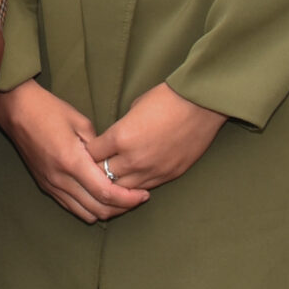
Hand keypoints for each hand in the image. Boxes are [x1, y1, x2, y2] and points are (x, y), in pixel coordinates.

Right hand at [0, 80, 147, 224]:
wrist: (16, 110)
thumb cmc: (49, 110)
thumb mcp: (80, 121)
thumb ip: (99, 147)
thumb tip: (112, 163)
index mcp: (72, 161)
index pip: (105, 193)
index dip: (128, 199)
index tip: (143, 195)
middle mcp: (61, 179)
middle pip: (98, 209)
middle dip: (122, 208)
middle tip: (137, 197)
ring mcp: (51, 185)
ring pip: (85, 213)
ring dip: (105, 210)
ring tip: (120, 198)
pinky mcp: (45, 186)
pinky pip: (71, 207)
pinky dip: (89, 207)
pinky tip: (98, 196)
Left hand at [83, 80, 225, 195]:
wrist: (200, 104)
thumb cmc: (166, 99)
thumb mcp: (134, 107)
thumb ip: (121, 128)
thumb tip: (114, 140)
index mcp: (120, 137)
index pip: (91, 155)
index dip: (88, 152)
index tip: (89, 150)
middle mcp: (133, 159)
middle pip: (103, 176)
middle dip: (97, 171)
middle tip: (97, 167)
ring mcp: (152, 171)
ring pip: (122, 189)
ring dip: (116, 183)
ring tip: (114, 177)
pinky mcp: (168, 176)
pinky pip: (144, 188)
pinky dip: (136, 185)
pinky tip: (133, 179)